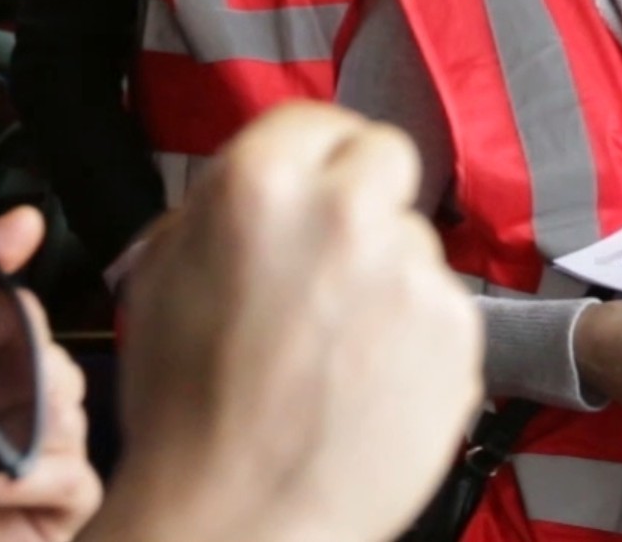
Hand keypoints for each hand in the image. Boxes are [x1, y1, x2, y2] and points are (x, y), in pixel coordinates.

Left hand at [0, 207, 103, 541]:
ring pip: (68, 414)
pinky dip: (10, 482)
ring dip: (4, 432)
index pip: (29, 315)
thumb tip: (22, 219)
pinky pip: (67, 474)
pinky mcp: (71, 499)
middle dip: (0, 383)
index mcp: (5, 359)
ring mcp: (59, 450)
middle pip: (57, 363)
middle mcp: (37, 401)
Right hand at [91, 101, 483, 541]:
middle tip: (335, 254)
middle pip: (386, 157)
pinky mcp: (457, 332)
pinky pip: (442, 308)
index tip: (314, 186)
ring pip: (413, 240)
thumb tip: (270, 181)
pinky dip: (416, 337)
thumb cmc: (186, 409)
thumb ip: (223, 206)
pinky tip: (370, 380)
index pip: (319, 119)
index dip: (313, 156)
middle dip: (364, 195)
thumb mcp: (163, 274)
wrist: (236, 516)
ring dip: (387, 275)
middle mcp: (346, 212)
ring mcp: (411, 272)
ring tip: (338, 347)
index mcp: (262, 184)